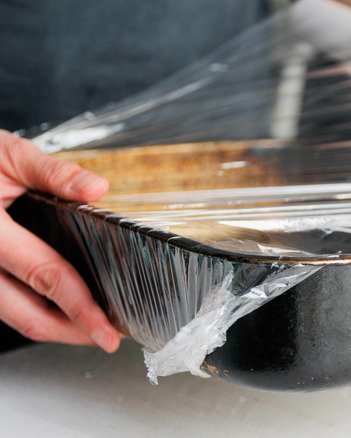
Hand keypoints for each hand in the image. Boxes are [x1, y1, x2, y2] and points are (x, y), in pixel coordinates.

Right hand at [0, 130, 119, 351]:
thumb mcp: (7, 155)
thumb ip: (52, 172)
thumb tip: (95, 188)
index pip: (45, 276)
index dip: (82, 308)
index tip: (108, 331)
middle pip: (29, 317)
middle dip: (74, 333)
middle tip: (112, 335)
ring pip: (14, 317)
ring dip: (56, 326)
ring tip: (93, 325)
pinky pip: (4, 305)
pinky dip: (34, 310)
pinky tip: (61, 305)